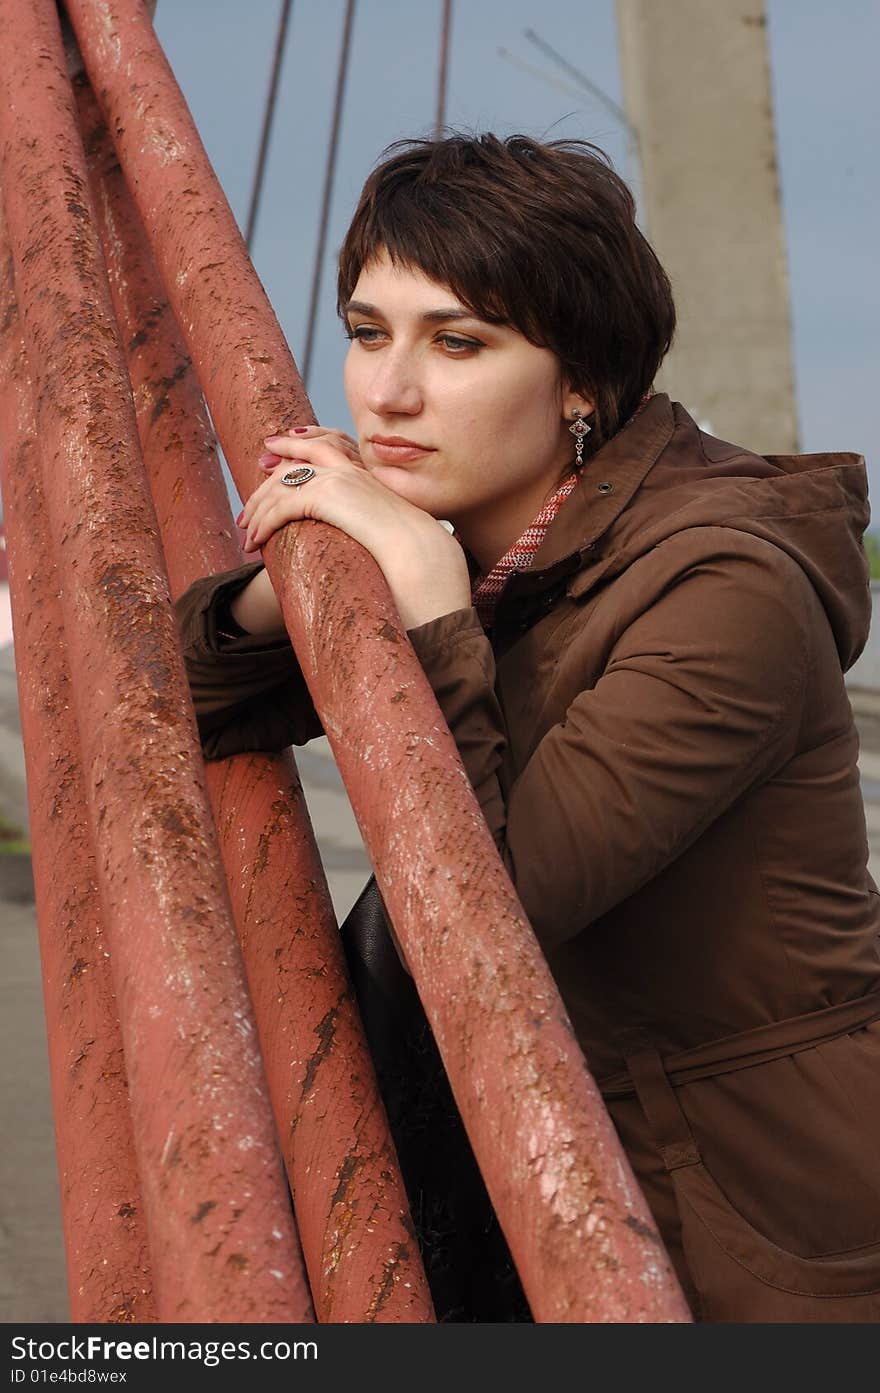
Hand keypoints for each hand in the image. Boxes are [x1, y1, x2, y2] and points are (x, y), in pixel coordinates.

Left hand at [237, 425, 471, 628]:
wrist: (420, 552)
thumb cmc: (412, 549)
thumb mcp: (387, 525)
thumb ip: (369, 517)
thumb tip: (359, 531)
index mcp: (364, 471)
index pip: (323, 444)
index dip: (293, 446)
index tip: (269, 458)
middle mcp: (349, 469)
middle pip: (294, 460)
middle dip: (265, 481)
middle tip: (247, 509)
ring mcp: (337, 479)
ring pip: (282, 486)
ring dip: (259, 511)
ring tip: (246, 534)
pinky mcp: (326, 496)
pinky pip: (282, 506)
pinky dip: (264, 524)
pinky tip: (256, 541)